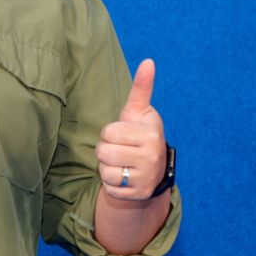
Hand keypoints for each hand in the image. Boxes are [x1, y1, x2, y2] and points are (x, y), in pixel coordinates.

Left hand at [97, 58, 166, 201]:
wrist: (152, 171)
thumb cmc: (139, 134)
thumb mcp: (140, 111)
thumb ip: (142, 87)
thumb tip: (148, 61)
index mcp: (151, 135)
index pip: (108, 132)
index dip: (111, 132)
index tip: (125, 134)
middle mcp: (152, 157)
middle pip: (103, 151)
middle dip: (106, 149)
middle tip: (121, 150)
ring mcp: (146, 178)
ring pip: (104, 170)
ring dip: (107, 166)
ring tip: (122, 163)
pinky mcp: (137, 195)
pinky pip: (108, 187)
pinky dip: (111, 183)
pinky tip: (123, 178)